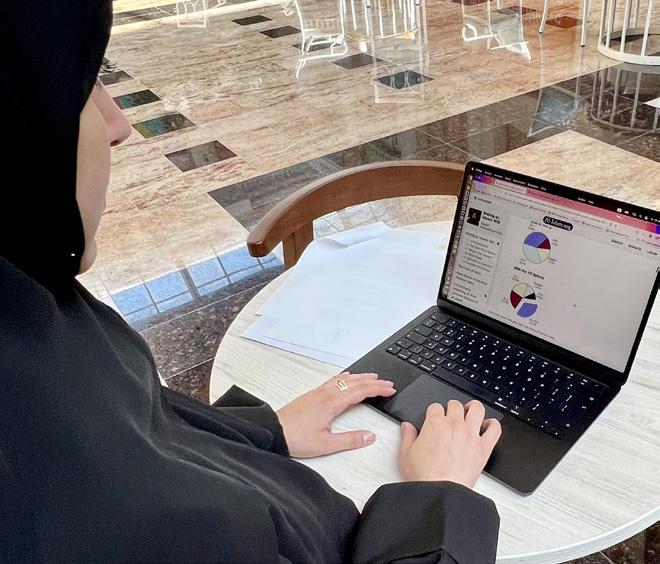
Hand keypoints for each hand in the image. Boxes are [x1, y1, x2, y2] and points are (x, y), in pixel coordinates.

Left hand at [276, 372, 395, 457]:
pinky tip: (345, 377)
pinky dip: (345, 377)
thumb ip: (350, 440)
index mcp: (332, 403)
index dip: (378, 389)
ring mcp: (318, 392)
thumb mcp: (326, 444)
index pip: (361, 391)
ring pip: (344, 379)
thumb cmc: (295, 438)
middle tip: (388, 383)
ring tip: (372, 377)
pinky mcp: (312, 395)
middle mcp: (326, 394)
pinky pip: (333, 380)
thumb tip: (370, 436)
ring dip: (360, 377)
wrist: (274, 431)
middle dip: (373, 382)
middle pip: (355, 382)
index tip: (390, 389)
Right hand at [399, 400, 501, 487]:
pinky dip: (492, 424)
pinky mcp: (484, 448)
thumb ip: (407, 436)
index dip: (434, 412)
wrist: (440, 493)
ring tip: (470, 412)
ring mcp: (471, 435)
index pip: (435, 407)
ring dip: (472, 408)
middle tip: (450, 416)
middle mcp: (454, 425)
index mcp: (435, 424)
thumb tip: (407, 427)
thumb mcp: (406, 454)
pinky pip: (494, 429)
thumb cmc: (424, 477)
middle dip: (451, 408)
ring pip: (477, 409)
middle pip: (455, 404)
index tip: (434, 419)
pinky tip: (487, 426)